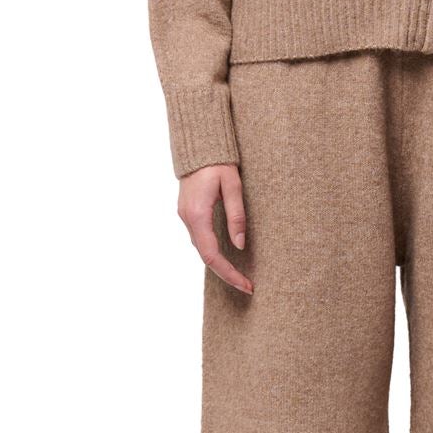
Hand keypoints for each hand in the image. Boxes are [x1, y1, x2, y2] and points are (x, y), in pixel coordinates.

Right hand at [178, 162, 251, 293]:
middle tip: (248, 286)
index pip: (212, 255)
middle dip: (226, 274)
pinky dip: (213, 253)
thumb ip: (236, 216)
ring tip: (240, 276)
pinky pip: (200, 240)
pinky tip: (227, 259)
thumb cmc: (218, 162)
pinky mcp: (188, 213)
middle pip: (206, 257)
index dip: (229, 273)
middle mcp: (187, 219)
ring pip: (202, 250)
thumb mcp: (233, 186)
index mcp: (197, 214)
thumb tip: (240, 246)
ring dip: (220, 265)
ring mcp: (185, 217)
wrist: (199, 145)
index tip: (246, 285)